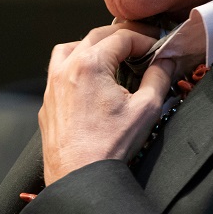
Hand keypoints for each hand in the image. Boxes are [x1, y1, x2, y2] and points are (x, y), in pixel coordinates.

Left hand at [39, 24, 174, 185]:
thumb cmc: (109, 147)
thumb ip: (158, 78)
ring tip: (111, 57)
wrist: (79, 177)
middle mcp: (66, 68)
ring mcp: (53, 85)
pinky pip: (59, 72)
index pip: (122, 37)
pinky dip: (75, 67)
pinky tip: (90, 81)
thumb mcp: (146, 109)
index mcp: (90, 64)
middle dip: (121, 37)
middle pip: (96, 36)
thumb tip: (165, 62)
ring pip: (69, 48)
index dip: (145, 39)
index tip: (157, 48)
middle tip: (141, 44)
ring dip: (91, 46)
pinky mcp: (47, 103)